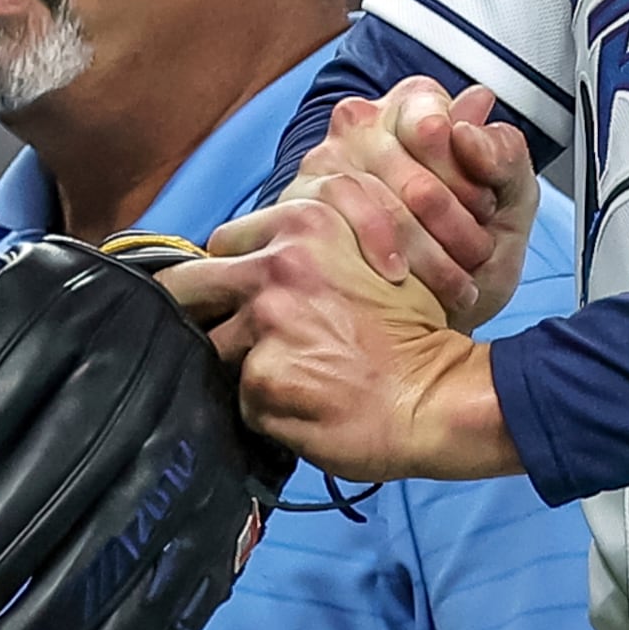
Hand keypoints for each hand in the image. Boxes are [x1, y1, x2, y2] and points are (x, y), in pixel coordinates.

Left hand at [160, 195, 521, 481]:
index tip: (235, 297)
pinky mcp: (263, 381)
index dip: (226, 274)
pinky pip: (241, 397)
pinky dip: (267, 406)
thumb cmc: (415, 330)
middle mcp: (276, 266)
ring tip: (294, 376)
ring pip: (214, 347)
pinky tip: (307, 405)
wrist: (440, 395)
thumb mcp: (372, 256)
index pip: (221, 244)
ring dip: (243, 363)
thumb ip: (311, 249)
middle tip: (227, 336)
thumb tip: (253, 264)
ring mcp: (266, 325)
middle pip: (188, 289)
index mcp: (303, 223)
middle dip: (197, 313)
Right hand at [288, 78, 538, 329]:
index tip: (487, 209)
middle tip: (476, 251)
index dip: (468, 171)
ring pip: (385, 191)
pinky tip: (401, 276)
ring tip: (454, 280)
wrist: (427, 321)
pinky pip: (340, 214)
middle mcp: (364, 123)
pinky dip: (383, 250)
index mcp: (415, 108)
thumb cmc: (467, 255)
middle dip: (457, 216)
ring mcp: (326, 159)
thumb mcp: (508, 203)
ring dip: (429, 246)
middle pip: (417, 155)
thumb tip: (475, 112)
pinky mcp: (300, 201)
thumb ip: (504, 153)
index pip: (437, 117)